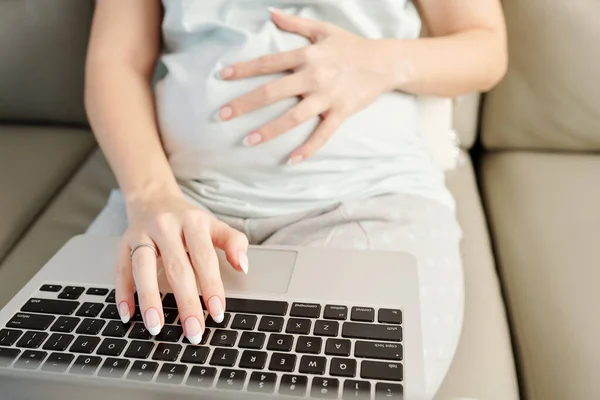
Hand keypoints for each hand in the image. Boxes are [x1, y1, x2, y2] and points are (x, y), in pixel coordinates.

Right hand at [115, 192, 248, 343]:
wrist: (154, 197)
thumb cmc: (188, 220)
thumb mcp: (215, 225)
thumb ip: (234, 242)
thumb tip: (244, 266)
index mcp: (193, 222)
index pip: (204, 257)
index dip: (211, 286)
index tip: (217, 313)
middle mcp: (166, 226)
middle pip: (177, 267)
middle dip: (186, 302)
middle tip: (193, 331)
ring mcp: (142, 234)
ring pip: (143, 267)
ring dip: (149, 299)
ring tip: (157, 327)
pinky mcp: (123, 243)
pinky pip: (121, 269)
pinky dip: (123, 292)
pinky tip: (128, 314)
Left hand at [217, 8, 395, 163]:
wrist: (385, 62)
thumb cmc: (351, 46)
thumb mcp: (323, 29)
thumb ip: (295, 22)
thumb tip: (270, 12)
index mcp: (307, 55)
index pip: (268, 63)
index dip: (243, 69)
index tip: (222, 76)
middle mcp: (314, 76)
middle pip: (272, 92)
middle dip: (245, 104)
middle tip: (221, 115)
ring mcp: (327, 97)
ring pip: (293, 117)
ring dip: (269, 130)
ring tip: (247, 141)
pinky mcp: (341, 113)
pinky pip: (322, 135)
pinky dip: (308, 149)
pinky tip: (291, 161)